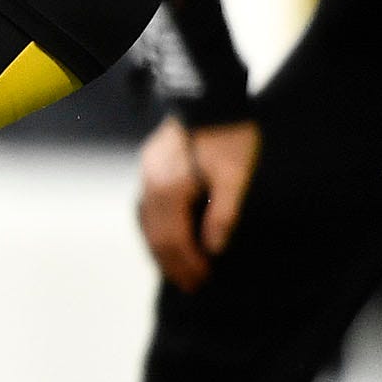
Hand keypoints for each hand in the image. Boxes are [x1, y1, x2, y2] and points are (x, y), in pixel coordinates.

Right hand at [139, 116, 257, 291]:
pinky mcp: (151, 166)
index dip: (189, 264)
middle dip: (173, 263)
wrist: (210, 95)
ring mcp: (147, 174)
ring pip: (147, 222)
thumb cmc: (229, 136)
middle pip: (156, 235)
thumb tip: (214, 249)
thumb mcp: (235, 176)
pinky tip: (165, 235)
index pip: (175, 239)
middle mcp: (152, 185)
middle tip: (191, 285)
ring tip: (176, 268)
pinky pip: (146, 207)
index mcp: (171, 190)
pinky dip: (154, 229)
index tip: (204, 282)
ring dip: (161, 249)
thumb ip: (223, 214)